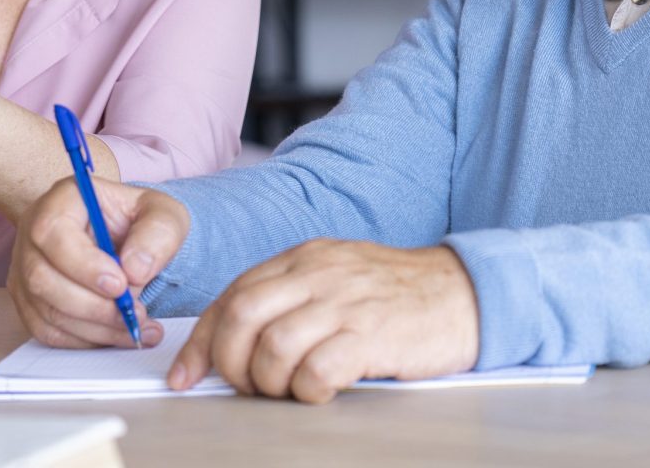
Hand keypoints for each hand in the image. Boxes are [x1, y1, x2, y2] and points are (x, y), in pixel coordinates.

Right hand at [9, 176, 190, 348]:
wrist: (134, 240)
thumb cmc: (143, 220)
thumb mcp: (164, 215)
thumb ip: (157, 235)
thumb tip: (134, 271)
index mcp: (63, 199)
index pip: (53, 232)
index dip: (83, 264)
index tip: (121, 285)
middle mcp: (35, 230)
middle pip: (42, 278)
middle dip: (92, 305)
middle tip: (134, 313)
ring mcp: (26, 267)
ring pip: (45, 310)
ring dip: (94, 327)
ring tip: (136, 327)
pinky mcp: (30, 300)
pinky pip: (47, 331)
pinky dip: (84, 340)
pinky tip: (118, 335)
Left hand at [168, 239, 479, 403]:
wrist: (462, 291)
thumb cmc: (393, 292)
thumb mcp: (335, 276)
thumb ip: (289, 297)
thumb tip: (235, 338)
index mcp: (303, 258)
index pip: (233, 293)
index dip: (203, 339)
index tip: (187, 374)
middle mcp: (317, 273)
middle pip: (242, 315)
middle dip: (228, 361)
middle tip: (243, 387)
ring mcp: (344, 302)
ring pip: (272, 346)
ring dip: (267, 381)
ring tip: (288, 390)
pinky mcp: (371, 335)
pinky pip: (317, 369)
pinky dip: (306, 391)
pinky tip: (320, 392)